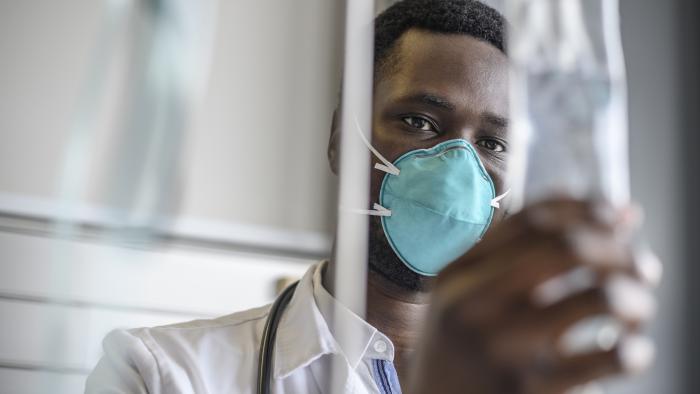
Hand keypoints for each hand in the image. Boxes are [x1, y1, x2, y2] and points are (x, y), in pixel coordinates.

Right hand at [408, 199, 661, 393]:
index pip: (533, 219)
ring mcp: (502, 348)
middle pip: (569, 246)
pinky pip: (610, 358)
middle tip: (640, 267)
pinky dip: (635, 349)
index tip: (617, 217)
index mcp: (458, 273)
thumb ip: (528, 253)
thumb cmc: (462, 349)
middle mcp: (475, 303)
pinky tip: (628, 350)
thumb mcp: (470, 295)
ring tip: (637, 308)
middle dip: (619, 250)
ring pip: (600, 296)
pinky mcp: (529, 391)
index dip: (587, 209)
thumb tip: (623, 213)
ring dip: (636, 297)